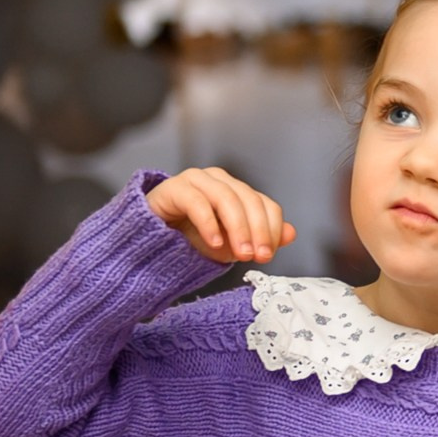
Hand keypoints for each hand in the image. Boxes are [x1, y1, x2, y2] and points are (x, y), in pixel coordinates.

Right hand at [146, 167, 293, 264]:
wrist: (146, 237)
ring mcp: (196, 180)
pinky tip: (214, 243)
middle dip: (257, 231)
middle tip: (257, 256)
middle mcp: (220, 180)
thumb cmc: (189, 237)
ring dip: (237, 228)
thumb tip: (291, 234)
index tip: (268, 255)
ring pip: (226, 198)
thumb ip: (258, 238)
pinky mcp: (173, 188)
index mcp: (238, 190)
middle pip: (249, 200)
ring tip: (239, 254)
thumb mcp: (229, 243)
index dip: (272, 229)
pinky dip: (209, 224)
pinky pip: (197, 202)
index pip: (266, 205)